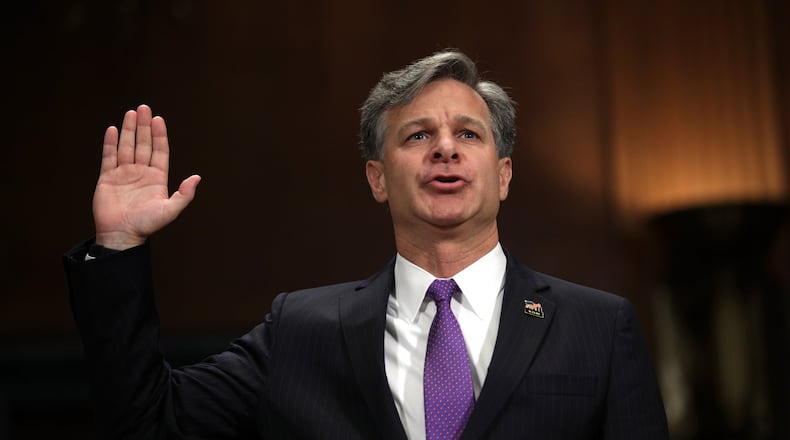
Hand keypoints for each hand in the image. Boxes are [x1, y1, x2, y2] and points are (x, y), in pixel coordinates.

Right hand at [93, 104, 200, 249]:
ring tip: (131, 113)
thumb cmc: (147, 225)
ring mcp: (124, 174)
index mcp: (157, 178)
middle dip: (144, 126)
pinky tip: (112, 129)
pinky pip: (109, 156)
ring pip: (127, 146)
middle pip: (143, 144)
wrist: (122, 235)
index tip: (158, 119)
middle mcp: (141, 172)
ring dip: (129, 130)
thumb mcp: (170, 210)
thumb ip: (184, 194)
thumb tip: (197, 177)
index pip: (159, 151)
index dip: (159, 135)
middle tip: (143, 108)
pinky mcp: (108, 177)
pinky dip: (110, 143)